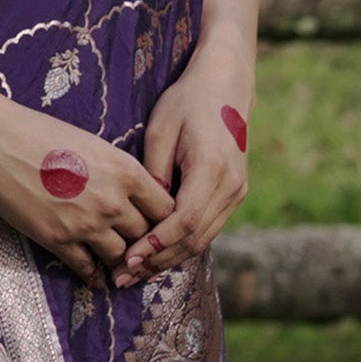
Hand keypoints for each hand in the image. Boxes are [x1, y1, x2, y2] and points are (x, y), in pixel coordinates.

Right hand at [0, 94, 175, 283]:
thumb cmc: (41, 133)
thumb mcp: (94, 144)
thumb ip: (118, 173)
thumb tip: (133, 197)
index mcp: (125, 171)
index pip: (165, 209)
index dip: (161, 218)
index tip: (152, 220)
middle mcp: (112, 201)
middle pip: (143, 235)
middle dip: (139, 239)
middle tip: (132, 242)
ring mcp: (85, 224)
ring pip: (118, 255)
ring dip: (116, 257)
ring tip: (113, 258)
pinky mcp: (57, 240)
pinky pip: (86, 267)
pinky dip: (91, 272)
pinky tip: (92, 273)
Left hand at [129, 58, 252, 281]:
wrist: (226, 84)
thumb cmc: (187, 101)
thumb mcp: (160, 131)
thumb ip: (152, 174)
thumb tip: (143, 215)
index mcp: (212, 168)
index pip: (183, 222)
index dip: (155, 245)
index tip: (127, 259)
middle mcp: (231, 186)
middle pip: (194, 239)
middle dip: (158, 261)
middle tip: (123, 277)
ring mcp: (237, 192)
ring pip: (203, 239)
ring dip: (169, 258)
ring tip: (135, 272)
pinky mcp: (235, 193)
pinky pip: (207, 228)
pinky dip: (182, 244)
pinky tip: (156, 253)